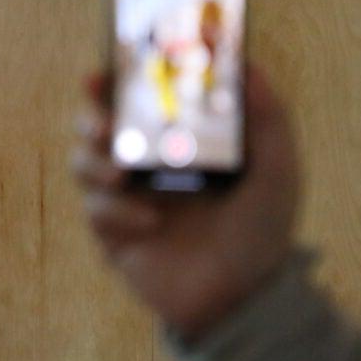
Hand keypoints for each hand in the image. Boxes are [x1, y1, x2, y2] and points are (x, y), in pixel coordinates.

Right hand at [71, 63, 302, 341]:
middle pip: (97, 125)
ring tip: (121, 175)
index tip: (107, 69)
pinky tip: (149, 224)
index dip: (117, 79)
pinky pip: (95, 210)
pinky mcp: (112, 234)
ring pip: (83, 163)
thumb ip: (266, 117)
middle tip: (104, 124)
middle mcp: (146, 164)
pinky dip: (116, 211)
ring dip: (92, 161)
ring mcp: (125, 198)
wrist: (244, 299)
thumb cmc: (262, 230)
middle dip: (90, 117)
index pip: (138, 99)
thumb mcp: (277, 169)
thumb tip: (248, 62)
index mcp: (178, 141)